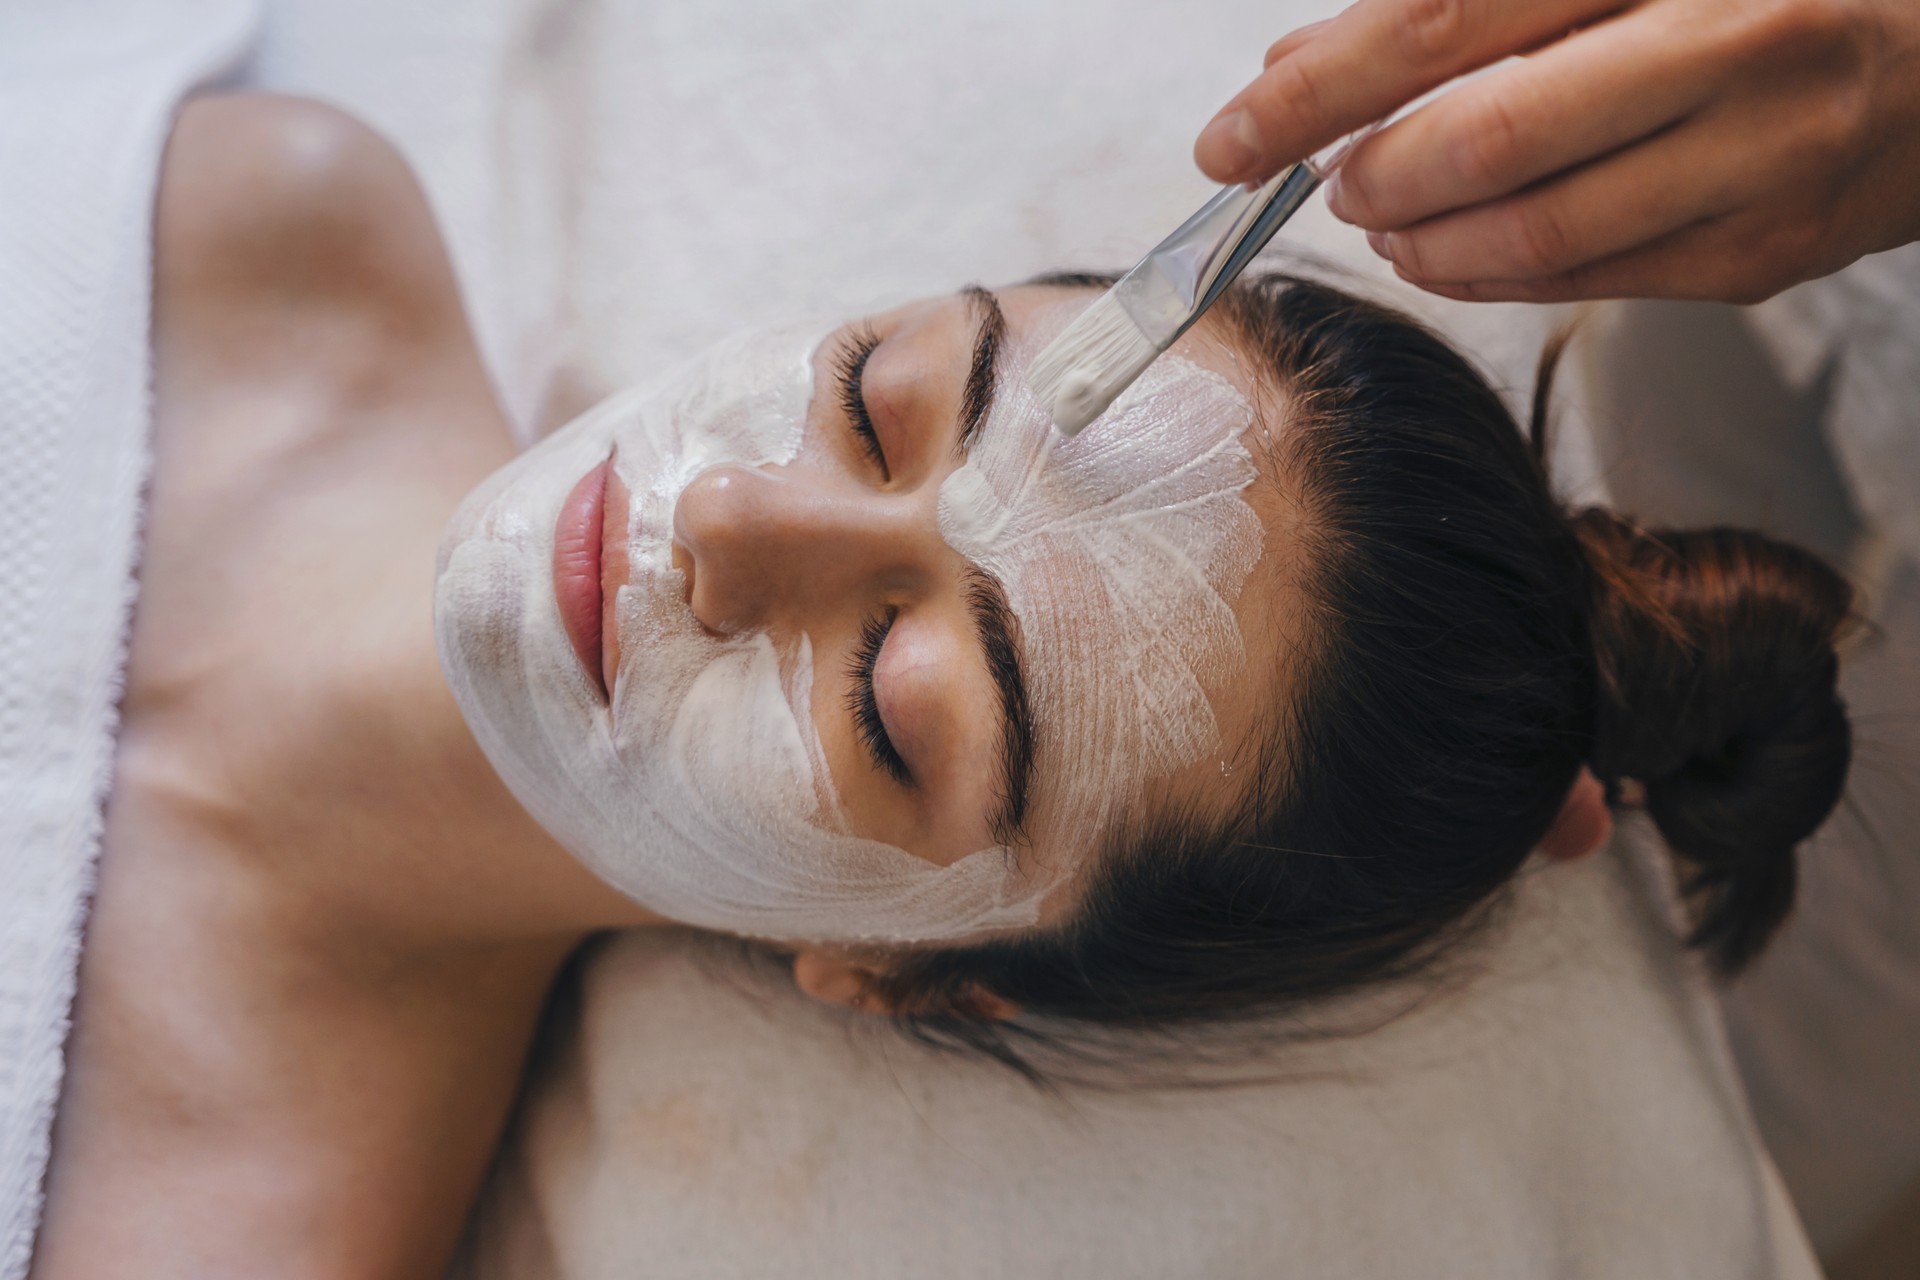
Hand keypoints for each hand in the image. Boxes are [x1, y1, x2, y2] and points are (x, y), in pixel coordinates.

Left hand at [1195, 0, 1919, 303]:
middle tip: (1318, 178)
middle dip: (1365, 173)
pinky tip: (1452, 248)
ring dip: (1419, 239)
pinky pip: (1588, 283)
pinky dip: (1489, 273)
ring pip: (1532, 234)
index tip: (1232, 137)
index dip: (1319, 90)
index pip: (1446, 19)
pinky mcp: (1768, 252)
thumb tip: (1308, 57)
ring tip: (1382, 213)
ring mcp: (1760, 157)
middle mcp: (1733, 41)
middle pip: (1483, 138)